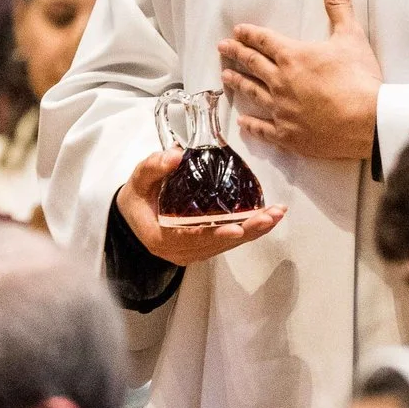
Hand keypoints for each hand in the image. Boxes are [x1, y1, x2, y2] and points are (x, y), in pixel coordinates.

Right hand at [116, 148, 285, 265]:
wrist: (133, 215)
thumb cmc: (137, 197)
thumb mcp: (138, 179)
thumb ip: (154, 166)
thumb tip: (176, 154)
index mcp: (160, 238)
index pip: (190, 238)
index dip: (214, 234)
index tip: (236, 229)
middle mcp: (178, 251)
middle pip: (217, 244)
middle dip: (247, 231)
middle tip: (270, 216)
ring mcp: (191, 253)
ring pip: (226, 245)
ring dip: (253, 231)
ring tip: (276, 215)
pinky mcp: (201, 249)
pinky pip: (226, 242)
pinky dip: (248, 231)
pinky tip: (265, 219)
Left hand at [218, 0, 381, 161]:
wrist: (368, 121)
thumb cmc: (360, 77)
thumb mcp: (351, 35)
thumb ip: (339, 4)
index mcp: (293, 56)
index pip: (264, 41)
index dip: (250, 34)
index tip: (237, 31)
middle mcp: (281, 82)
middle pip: (253, 64)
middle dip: (236, 54)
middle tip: (222, 48)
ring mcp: (282, 110)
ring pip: (252, 93)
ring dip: (238, 83)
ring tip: (225, 77)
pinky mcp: (288, 135)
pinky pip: (263, 129)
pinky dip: (252, 125)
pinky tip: (243, 122)